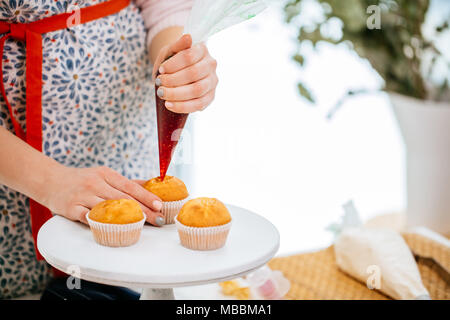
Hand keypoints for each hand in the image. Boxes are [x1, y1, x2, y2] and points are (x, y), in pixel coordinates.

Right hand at [45, 166, 163, 225]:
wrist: (49, 180)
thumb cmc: (82, 179)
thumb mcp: (103, 175)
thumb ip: (125, 182)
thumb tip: (150, 184)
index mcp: (106, 174)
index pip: (130, 186)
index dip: (146, 196)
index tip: (159, 205)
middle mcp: (95, 183)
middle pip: (123, 199)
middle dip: (143, 210)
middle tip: (158, 219)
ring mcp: (83, 196)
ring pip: (108, 209)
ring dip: (127, 219)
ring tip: (142, 226)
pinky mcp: (71, 208)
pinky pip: (89, 218)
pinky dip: (101, 223)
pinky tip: (114, 229)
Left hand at [152, 34, 217, 112]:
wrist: (178, 73)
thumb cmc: (173, 61)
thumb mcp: (170, 50)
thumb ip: (177, 45)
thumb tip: (188, 37)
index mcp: (203, 50)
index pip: (189, 56)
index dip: (173, 65)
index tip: (161, 69)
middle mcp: (211, 65)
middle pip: (193, 74)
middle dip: (173, 80)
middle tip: (159, 83)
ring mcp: (212, 82)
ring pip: (197, 90)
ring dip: (176, 94)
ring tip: (162, 94)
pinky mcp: (210, 97)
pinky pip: (199, 104)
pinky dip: (182, 106)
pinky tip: (169, 105)